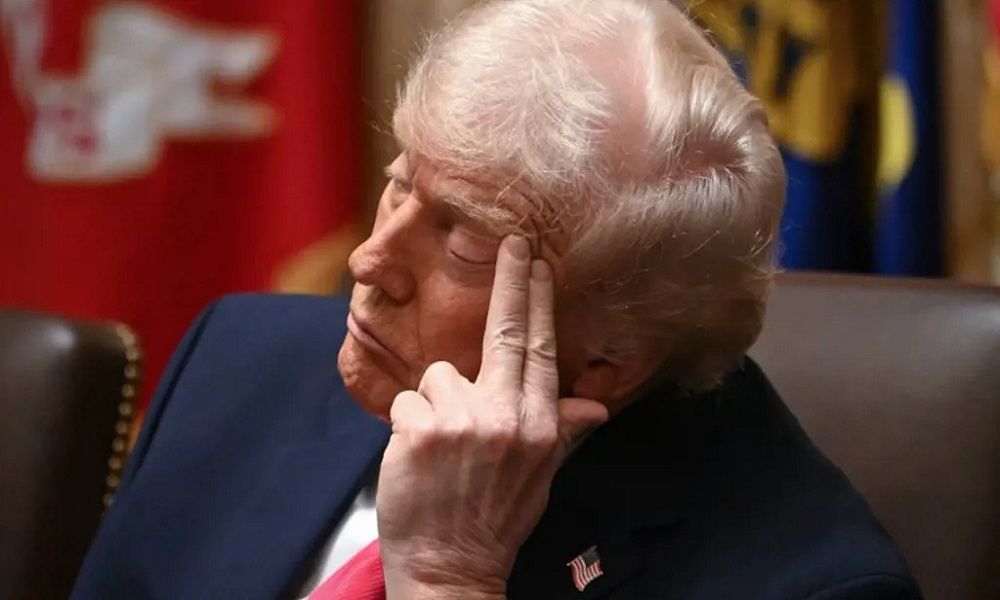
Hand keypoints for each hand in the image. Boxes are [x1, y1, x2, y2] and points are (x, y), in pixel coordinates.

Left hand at [375, 235, 608, 599]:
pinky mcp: (421, 429)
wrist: (449, 569)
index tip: (537, 265)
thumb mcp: (539, 478)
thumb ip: (559, 432)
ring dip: (433, 404)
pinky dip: (406, 424)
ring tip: (439, 451)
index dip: (539, 304)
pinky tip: (416, 459)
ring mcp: (465, 421)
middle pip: (508, 334)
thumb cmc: (493, 520)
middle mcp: (509, 418)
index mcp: (540, 427)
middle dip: (511, 283)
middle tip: (511, 243)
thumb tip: (595, 407)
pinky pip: (406, 400)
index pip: (544, 351)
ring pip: (439, 375)